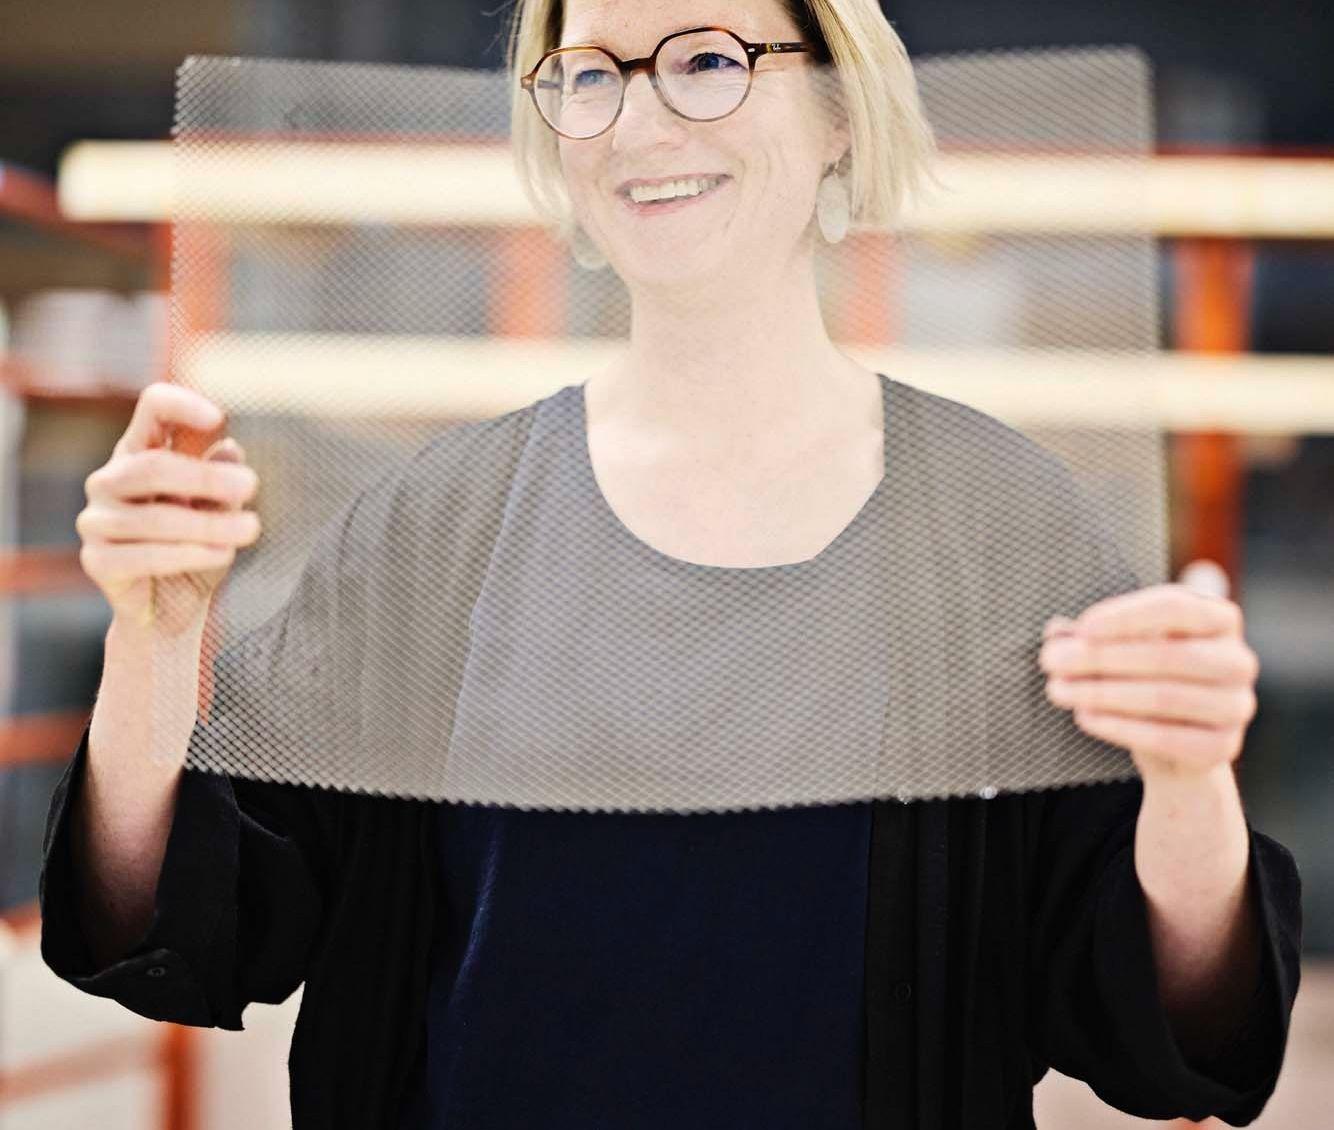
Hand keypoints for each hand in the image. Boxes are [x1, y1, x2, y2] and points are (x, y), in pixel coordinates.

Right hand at [77, 382, 261, 634]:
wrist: (174, 611)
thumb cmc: (200, 548)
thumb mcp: (219, 510)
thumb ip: (221, 480)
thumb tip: (230, 450)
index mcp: (140, 453)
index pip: (151, 410)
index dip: (180, 405)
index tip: (218, 417)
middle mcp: (109, 481)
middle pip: (152, 467)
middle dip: (207, 478)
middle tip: (251, 487)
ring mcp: (96, 521)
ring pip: (155, 517)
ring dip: (209, 524)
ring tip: (250, 529)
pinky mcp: (97, 561)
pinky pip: (145, 556)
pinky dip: (189, 555)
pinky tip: (223, 554)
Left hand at [1037, 560, 1259, 784]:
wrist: (1174, 747)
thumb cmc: (1143, 679)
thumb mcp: (1122, 648)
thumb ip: (1092, 635)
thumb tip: (1057, 633)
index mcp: (1217, 618)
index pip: (1176, 606)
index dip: (1126, 617)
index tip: (1082, 628)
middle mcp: (1237, 659)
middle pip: (1168, 655)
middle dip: (1101, 658)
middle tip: (1052, 662)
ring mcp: (1237, 705)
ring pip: (1165, 697)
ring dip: (1101, 693)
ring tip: (1059, 690)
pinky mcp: (1223, 747)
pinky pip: (1167, 737)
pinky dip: (1119, 727)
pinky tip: (1084, 717)